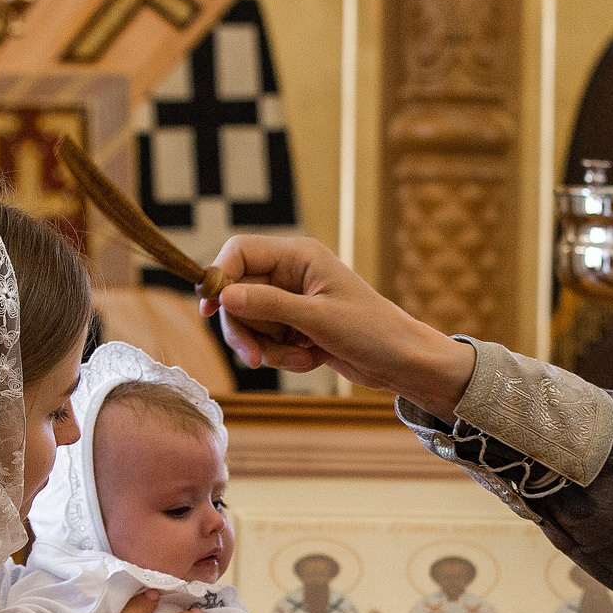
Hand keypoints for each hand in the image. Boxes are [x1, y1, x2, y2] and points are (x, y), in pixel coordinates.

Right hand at [202, 234, 476, 416]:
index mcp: (299, 256)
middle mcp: (290, 273)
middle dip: (245, 330)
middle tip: (256, 360)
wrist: (402, 361)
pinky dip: (282, 356)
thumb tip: (224, 295)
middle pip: (237, 293)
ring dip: (268, 348)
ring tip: (302, 357)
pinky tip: (311, 359)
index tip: (209, 309)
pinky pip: (266, 340)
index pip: (240, 252)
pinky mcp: (294, 325)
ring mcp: (291, 300)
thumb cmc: (372, 331)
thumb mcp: (318, 318)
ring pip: (249, 322)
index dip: (218, 276)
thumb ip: (269, 305)